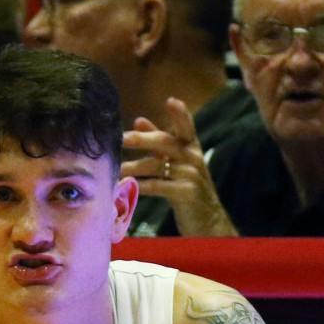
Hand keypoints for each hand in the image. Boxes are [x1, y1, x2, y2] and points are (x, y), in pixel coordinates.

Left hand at [121, 99, 237, 235]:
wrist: (207, 222)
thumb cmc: (187, 189)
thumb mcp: (177, 163)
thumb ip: (159, 143)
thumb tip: (139, 120)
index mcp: (192, 147)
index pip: (187, 126)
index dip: (180, 114)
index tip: (171, 101)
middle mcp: (193, 158)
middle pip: (165, 142)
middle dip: (142, 139)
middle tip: (122, 138)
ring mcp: (191, 175)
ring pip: (157, 166)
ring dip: (134, 167)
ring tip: (116, 170)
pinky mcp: (187, 193)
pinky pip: (159, 186)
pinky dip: (141, 185)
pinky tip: (127, 185)